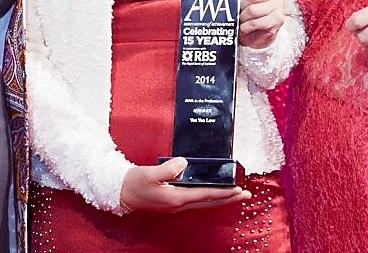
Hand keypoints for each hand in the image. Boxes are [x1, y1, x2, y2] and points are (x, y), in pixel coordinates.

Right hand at [119, 158, 250, 213]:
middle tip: (246, 194)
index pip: (206, 194)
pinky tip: (212, 193)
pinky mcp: (173, 202)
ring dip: (221, 198)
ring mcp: (176, 205)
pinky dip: (209, 197)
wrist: (121, 193)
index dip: (223, 192)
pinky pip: (197, 201)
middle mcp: (179, 204)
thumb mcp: (150, 173)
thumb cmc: (134, 183)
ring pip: (205, 202)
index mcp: (176, 198)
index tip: (238, 189)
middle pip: (210, 202)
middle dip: (229, 198)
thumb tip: (184, 163)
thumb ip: (168, 168)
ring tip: (235, 194)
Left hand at [222, 0, 284, 48]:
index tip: (235, 0)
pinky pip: (259, 23)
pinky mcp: (279, 19)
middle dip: (240, 7)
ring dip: (243, 20)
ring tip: (242, 22)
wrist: (250, 35)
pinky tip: (246, 29)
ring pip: (254, 10)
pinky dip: (248, 28)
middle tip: (237, 13)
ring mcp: (279, 5)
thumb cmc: (242, 12)